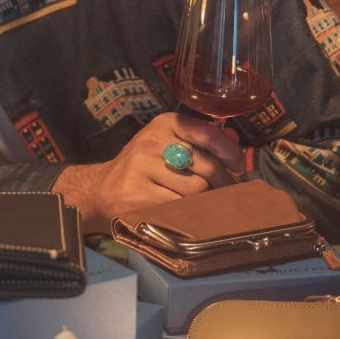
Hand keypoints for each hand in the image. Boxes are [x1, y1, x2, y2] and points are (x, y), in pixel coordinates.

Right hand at [52, 112, 243, 230]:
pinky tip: (189, 214)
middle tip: (227, 194)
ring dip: (207, 200)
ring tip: (207, 204)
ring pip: (196, 188)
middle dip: (223, 183)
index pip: (208, 134)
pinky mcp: (136, 194)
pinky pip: (179, 207)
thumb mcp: (168, 145)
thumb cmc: (143, 168)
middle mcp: (152, 141)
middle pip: (207, 165)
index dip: (229, 153)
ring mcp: (141, 167)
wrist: (101, 190)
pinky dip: (190, 213)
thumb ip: (201, 142)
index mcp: (165, 124)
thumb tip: (234, 141)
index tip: (238, 166)